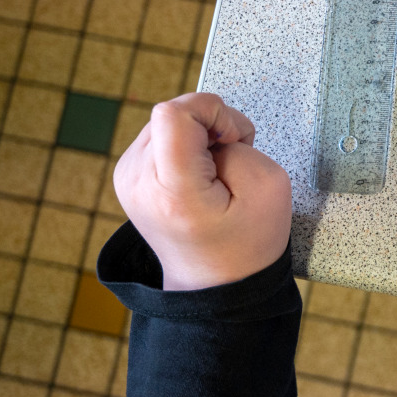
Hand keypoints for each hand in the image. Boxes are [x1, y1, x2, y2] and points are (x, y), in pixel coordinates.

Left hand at [113, 94, 292, 290]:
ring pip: (167, 122)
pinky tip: (199, 177)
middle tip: (230, 165)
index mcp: (173, 190)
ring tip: (215, 175)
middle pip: (172, 114)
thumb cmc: (246, 244)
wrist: (214, 284)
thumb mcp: (270, 185)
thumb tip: (210, 130)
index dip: (213, 111)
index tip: (233, 140)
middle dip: (210, 126)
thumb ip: (240, 143)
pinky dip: (186, 147)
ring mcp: (127, 178)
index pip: (174, 113)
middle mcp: (138, 181)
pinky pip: (160, 137)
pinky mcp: (128, 175)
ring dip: (198, 138)